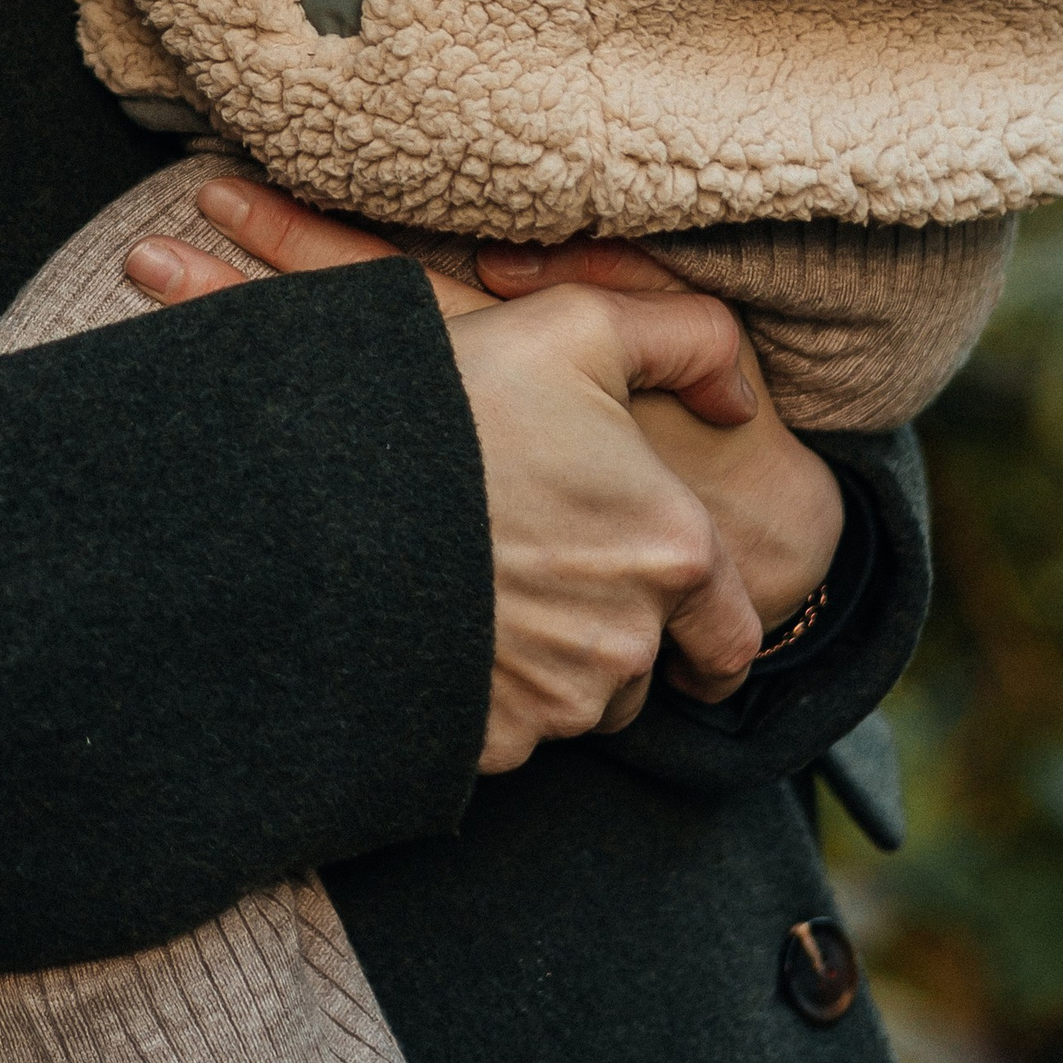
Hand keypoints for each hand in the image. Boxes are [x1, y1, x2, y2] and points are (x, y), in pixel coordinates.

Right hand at [126, 179, 764, 768]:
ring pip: (578, 701)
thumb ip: (688, 338)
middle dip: (612, 633)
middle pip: (644, 666)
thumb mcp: (578, 325)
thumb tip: (736, 400)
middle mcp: (627, 642)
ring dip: (553, 663)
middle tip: (549, 571)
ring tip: (488, 588)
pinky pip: (508, 729)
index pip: (733, 636)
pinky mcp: (488, 738)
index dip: (713, 638)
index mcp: (672, 551)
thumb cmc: (460, 401)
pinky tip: (447, 627)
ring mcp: (554, 702)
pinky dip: (489, 692)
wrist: (326, 490)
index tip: (694, 642)